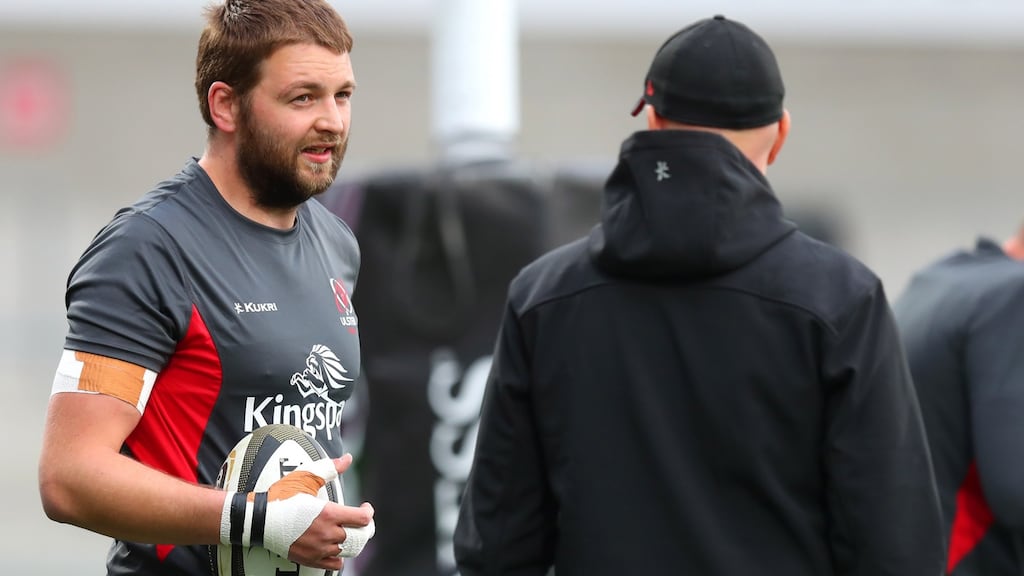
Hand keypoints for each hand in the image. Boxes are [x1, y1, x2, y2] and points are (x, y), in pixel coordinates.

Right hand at [220, 454, 374, 569]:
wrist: (258, 519)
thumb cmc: (280, 498)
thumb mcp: (305, 478)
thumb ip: (329, 469)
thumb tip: (346, 459)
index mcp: (328, 514)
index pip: (362, 519)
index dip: (368, 513)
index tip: (364, 507)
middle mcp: (326, 534)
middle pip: (359, 537)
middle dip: (364, 528)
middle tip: (362, 522)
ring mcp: (319, 549)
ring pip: (347, 550)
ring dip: (352, 541)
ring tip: (349, 532)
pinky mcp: (310, 559)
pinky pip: (334, 564)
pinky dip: (339, 556)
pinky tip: (336, 546)